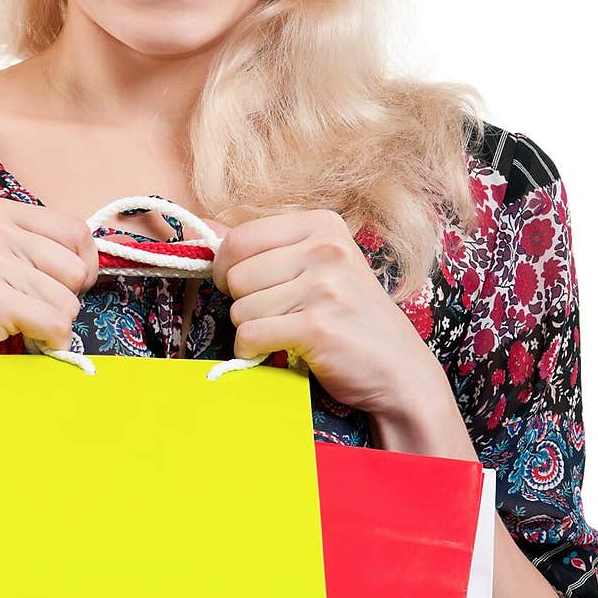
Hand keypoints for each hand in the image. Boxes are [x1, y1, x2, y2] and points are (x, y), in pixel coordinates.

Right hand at [0, 197, 99, 380]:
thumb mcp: (0, 264)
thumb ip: (39, 251)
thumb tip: (93, 260)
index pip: (77, 231)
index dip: (77, 270)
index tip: (50, 289)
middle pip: (78, 267)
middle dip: (63, 300)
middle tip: (25, 314)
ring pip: (69, 301)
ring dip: (50, 326)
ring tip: (13, 329)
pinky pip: (56, 325)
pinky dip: (45, 346)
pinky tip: (14, 346)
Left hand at [210, 211, 446, 417]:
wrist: (400, 371)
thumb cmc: (350, 319)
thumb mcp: (315, 268)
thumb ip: (260, 247)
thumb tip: (197, 227)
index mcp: (323, 225)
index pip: (240, 237)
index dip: (228, 268)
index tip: (248, 286)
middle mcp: (326, 249)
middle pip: (236, 274)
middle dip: (244, 302)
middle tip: (277, 315)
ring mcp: (324, 286)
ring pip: (240, 307)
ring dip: (252, 329)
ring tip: (287, 332)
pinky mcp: (318, 326)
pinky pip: (250, 335)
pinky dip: (253, 350)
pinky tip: (278, 350)